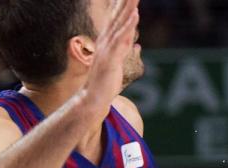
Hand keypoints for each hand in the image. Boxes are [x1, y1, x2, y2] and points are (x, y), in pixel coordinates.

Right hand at [83, 0, 139, 114]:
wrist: (93, 99)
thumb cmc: (104, 83)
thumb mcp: (116, 63)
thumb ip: (122, 51)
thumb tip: (134, 44)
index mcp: (108, 41)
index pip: (117, 19)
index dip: (123, 6)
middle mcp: (106, 41)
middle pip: (118, 16)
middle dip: (126, 2)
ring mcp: (108, 48)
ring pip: (121, 23)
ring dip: (129, 8)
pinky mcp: (111, 57)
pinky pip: (121, 38)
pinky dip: (128, 25)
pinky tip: (135, 14)